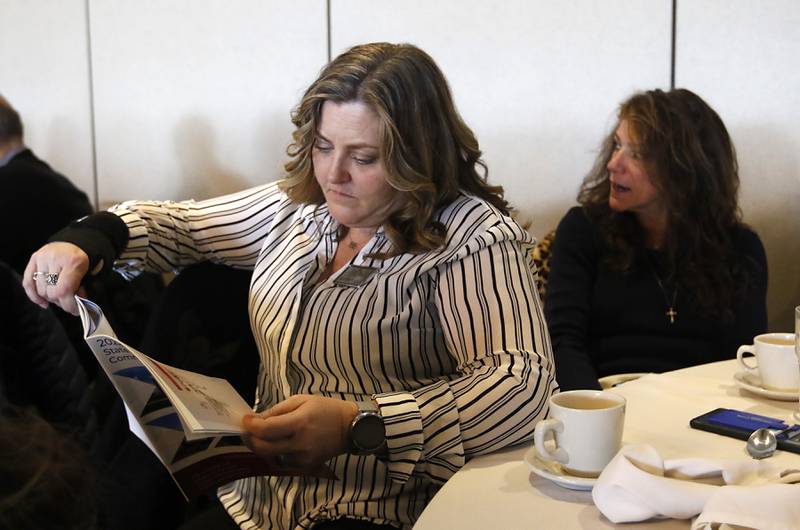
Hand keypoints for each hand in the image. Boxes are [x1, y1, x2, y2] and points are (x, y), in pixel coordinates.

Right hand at [22, 242, 91, 314]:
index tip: (74, 310)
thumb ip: (83, 289)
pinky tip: (43, 302)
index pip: (63, 290)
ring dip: (50, 298)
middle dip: (61, 302)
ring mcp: (42, 258)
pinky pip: (28, 282)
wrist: (77, 241)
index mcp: (73, 262)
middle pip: (51, 292)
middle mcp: (55, 258)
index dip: (68, 305)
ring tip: (60, 297)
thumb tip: (74, 305)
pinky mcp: (34, 258)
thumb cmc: (85, 260)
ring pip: (40, 289)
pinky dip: (34, 295)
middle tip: (68, 303)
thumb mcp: (90, 273)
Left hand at [242, 395, 357, 471]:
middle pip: (263, 448)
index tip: (244, 420)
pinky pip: (283, 461)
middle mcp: (300, 443)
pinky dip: (276, 452)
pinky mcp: (306, 466)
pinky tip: (278, 443)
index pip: (266, 429)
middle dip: (250, 439)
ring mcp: (303, 458)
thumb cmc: (326, 409)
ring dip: (262, 446)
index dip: (250, 426)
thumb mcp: (302, 400)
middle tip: (246, 430)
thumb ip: (278, 410)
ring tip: (261, 436)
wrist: (351, 428)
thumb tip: (257, 419)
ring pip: (271, 456)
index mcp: (299, 423)